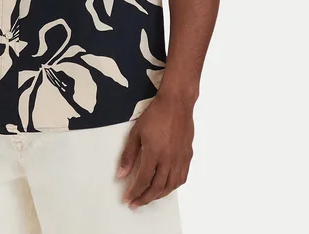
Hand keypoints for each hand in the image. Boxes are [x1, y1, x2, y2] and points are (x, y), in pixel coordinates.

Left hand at [116, 92, 193, 208]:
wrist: (176, 104)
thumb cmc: (155, 115)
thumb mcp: (136, 133)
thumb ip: (128, 155)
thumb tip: (121, 174)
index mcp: (154, 153)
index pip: (143, 180)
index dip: (134, 192)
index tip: (127, 198)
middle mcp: (168, 159)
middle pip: (157, 188)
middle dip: (144, 198)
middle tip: (136, 203)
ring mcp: (180, 159)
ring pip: (170, 186)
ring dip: (158, 195)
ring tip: (148, 197)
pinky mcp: (187, 156)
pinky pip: (181, 178)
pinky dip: (172, 187)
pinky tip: (166, 187)